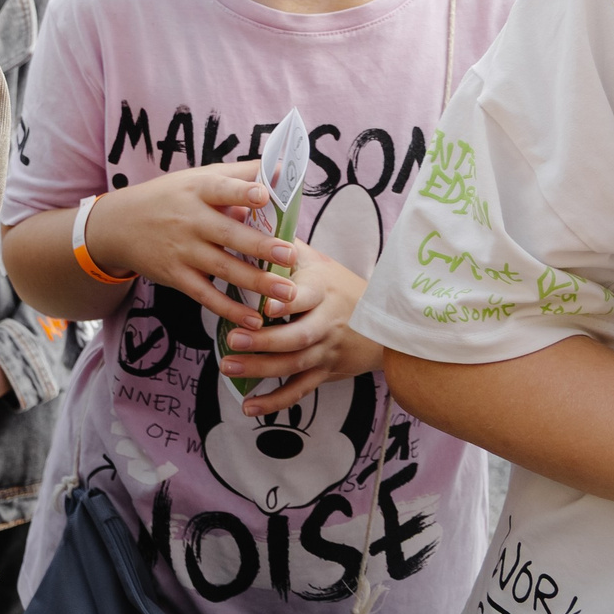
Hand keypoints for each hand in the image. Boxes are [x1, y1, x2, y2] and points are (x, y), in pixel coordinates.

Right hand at [84, 161, 299, 332]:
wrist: (118, 226)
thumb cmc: (170, 197)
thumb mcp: (198, 178)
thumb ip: (240, 174)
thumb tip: (283, 167)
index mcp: (198, 190)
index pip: (221, 189)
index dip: (242, 193)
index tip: (264, 196)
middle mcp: (189, 220)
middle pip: (228, 234)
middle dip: (261, 246)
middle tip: (291, 255)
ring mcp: (182, 250)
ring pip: (222, 267)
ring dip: (255, 282)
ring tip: (287, 293)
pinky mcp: (176, 276)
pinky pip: (205, 295)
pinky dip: (229, 309)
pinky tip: (254, 320)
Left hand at [214, 243, 381, 416]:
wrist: (384, 320)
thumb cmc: (335, 283)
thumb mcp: (314, 258)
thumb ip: (279, 242)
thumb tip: (241, 207)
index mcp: (321, 289)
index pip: (306, 295)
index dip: (288, 300)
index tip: (266, 304)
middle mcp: (326, 321)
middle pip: (298, 336)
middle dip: (265, 341)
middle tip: (231, 340)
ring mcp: (327, 349)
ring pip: (295, 364)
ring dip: (261, 369)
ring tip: (228, 367)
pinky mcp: (325, 371)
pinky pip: (300, 390)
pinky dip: (276, 401)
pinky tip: (250, 407)